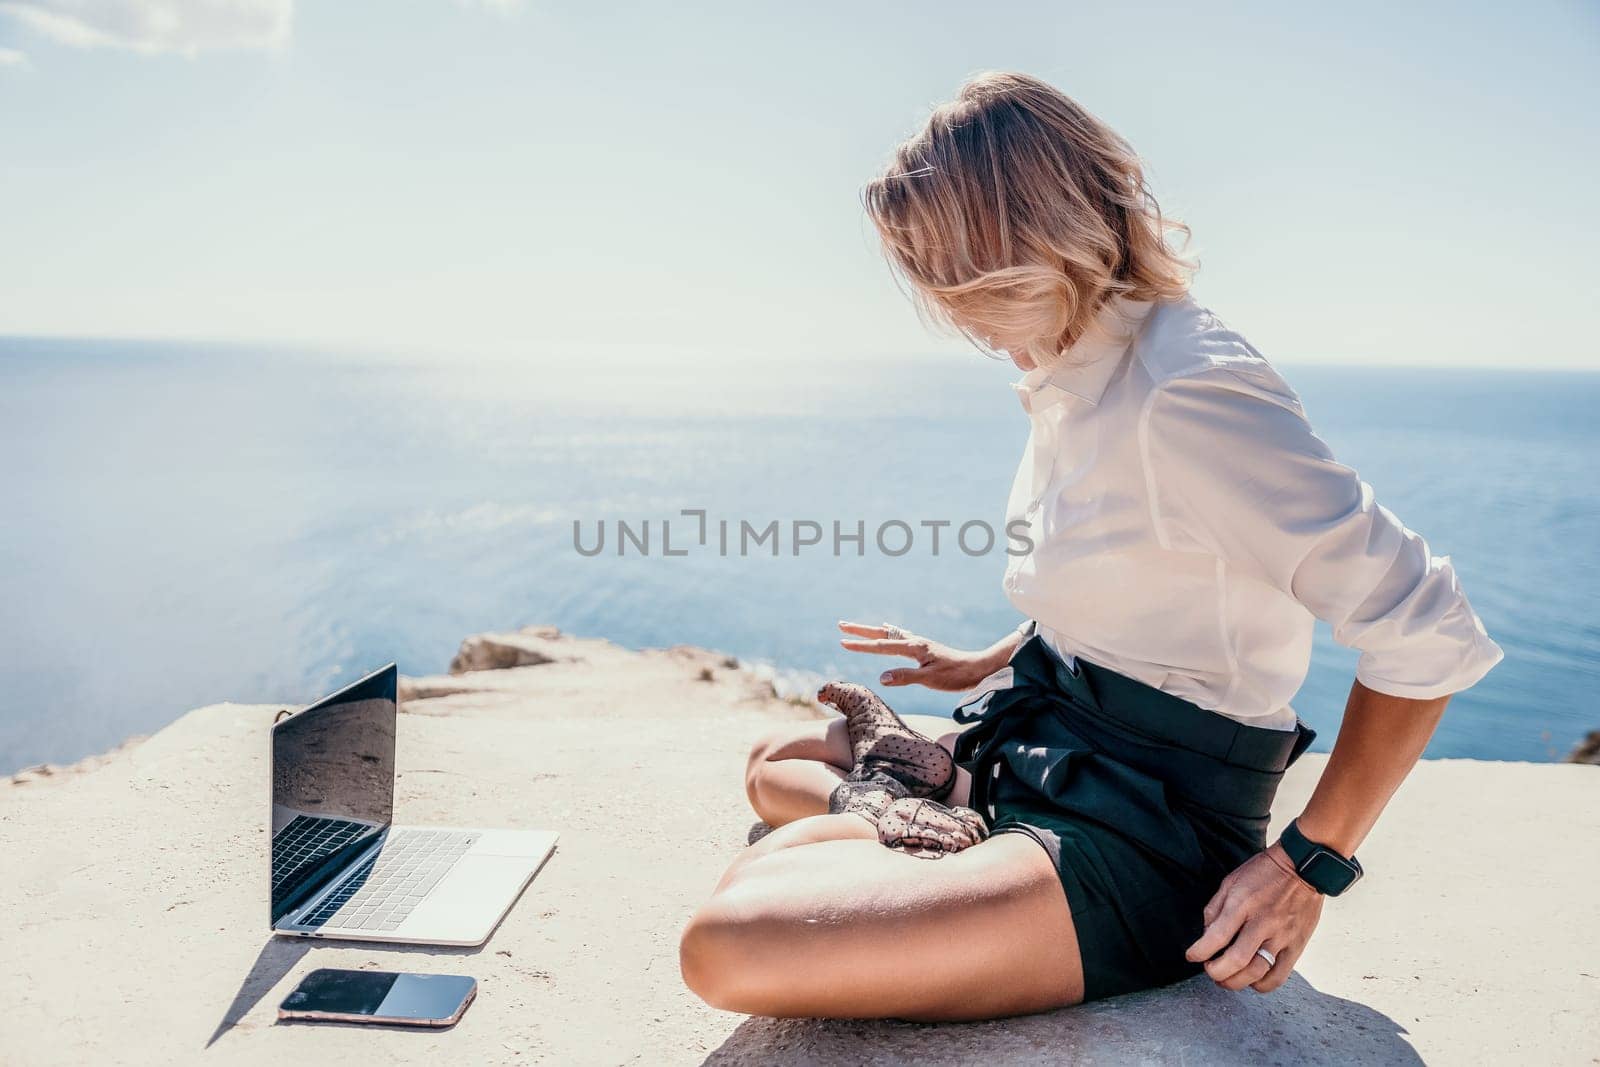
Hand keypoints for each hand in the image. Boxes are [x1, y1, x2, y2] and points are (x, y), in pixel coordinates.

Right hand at [836, 621, 1006, 691]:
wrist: (977, 668)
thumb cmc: (955, 675)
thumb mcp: (930, 679)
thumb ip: (905, 676)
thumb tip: (881, 677)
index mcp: (914, 647)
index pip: (881, 646)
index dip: (861, 645)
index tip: (842, 642)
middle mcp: (915, 641)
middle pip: (882, 633)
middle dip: (861, 630)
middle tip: (841, 625)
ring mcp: (919, 643)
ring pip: (890, 634)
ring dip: (872, 631)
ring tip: (859, 628)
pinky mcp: (924, 648)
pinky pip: (899, 636)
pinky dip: (888, 632)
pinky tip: (889, 630)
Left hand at [1184, 842, 1322, 993]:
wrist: (1303, 867)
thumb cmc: (1263, 873)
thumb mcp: (1231, 881)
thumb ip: (1216, 909)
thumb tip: (1207, 935)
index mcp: (1243, 904)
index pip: (1216, 937)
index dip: (1199, 952)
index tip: (1192, 956)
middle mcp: (1263, 923)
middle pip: (1237, 961)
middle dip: (1216, 972)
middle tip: (1209, 970)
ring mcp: (1282, 937)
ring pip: (1257, 973)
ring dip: (1236, 982)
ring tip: (1226, 979)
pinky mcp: (1297, 946)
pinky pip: (1279, 976)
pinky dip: (1261, 985)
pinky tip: (1251, 979)